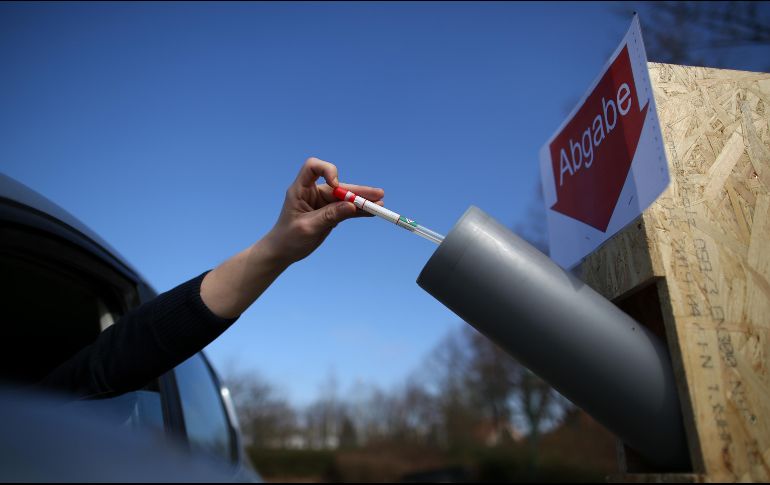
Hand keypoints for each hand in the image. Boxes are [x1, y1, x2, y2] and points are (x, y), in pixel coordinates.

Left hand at [264, 157, 384, 264]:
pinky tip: (371, 212)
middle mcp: (312, 192)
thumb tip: (352, 206)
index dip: (327, 171)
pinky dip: (358, 211)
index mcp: (300, 189)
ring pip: (345, 198)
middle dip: (357, 190)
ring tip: (380, 204)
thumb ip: (330, 216)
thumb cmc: (289, 238)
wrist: (283, 251)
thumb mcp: (309, 227)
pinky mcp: (329, 213)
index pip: (313, 167)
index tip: (335, 185)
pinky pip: (346, 210)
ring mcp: (322, 203)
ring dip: (362, 201)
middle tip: (377, 195)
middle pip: (338, 185)